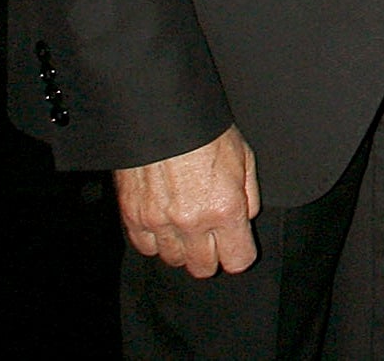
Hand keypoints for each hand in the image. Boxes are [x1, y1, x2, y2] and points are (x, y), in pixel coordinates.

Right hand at [114, 126, 258, 277]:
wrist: (162, 116)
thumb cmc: (206, 132)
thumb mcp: (245, 158)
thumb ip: (249, 196)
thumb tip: (245, 219)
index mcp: (225, 208)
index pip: (238, 260)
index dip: (240, 254)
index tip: (238, 247)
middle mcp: (192, 222)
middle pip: (203, 268)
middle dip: (212, 256)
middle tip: (212, 237)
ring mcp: (159, 222)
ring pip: (174, 260)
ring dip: (182, 248)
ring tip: (187, 225)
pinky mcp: (133, 218)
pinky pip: (146, 247)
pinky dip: (156, 240)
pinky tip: (165, 222)